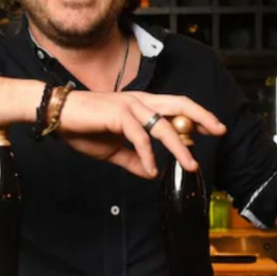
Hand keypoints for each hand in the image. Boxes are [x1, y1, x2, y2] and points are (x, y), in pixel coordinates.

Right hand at [57, 91, 226, 178]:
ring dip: (179, 147)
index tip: (212, 129)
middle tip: (220, 130)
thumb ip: (134, 160)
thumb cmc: (82, 128)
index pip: (175, 107)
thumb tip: (153, 175)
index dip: (196, 117)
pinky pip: (140, 137)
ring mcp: (129, 106)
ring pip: (163, 125)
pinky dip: (148, 156)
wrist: (56, 115)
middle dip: (202, 117)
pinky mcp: (118, 114)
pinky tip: (151, 169)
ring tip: (190, 165)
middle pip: (179, 104)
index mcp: (141, 105)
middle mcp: (140, 101)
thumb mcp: (113, 150)